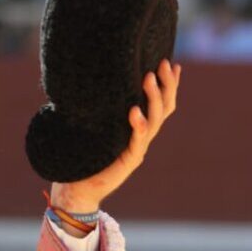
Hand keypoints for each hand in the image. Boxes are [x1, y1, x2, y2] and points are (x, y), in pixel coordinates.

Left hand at [51, 59, 181, 213]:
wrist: (79, 187)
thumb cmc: (84, 154)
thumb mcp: (96, 126)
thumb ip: (101, 109)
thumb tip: (91, 80)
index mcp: (139, 128)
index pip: (161, 103)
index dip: (169, 85)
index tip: (172, 63)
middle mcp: (143, 137)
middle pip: (164, 108)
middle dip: (167, 85)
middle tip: (163, 64)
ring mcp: (138, 148)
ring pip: (155, 120)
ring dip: (153, 98)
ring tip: (148, 77)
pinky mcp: (129, 160)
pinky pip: (137, 140)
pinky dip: (138, 125)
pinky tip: (135, 111)